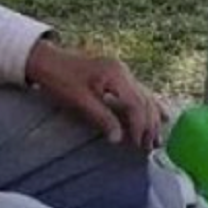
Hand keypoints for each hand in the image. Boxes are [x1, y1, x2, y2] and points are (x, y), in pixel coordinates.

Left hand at [26, 39, 165, 148]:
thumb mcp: (80, 100)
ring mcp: (122, 71)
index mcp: (115, 75)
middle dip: (149, 125)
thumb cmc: (60, 79)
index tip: (138, 145)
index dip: (139, 126)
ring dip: (152, 118)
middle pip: (144, 100)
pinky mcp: (118, 75)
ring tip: (157, 138)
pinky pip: (140, 91)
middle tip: (150, 147)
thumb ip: (101, 118)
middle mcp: (123, 71)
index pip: (135, 104)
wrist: (47, 60)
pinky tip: (161, 114)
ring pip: (145, 96)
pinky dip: (149, 105)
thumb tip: (118, 139)